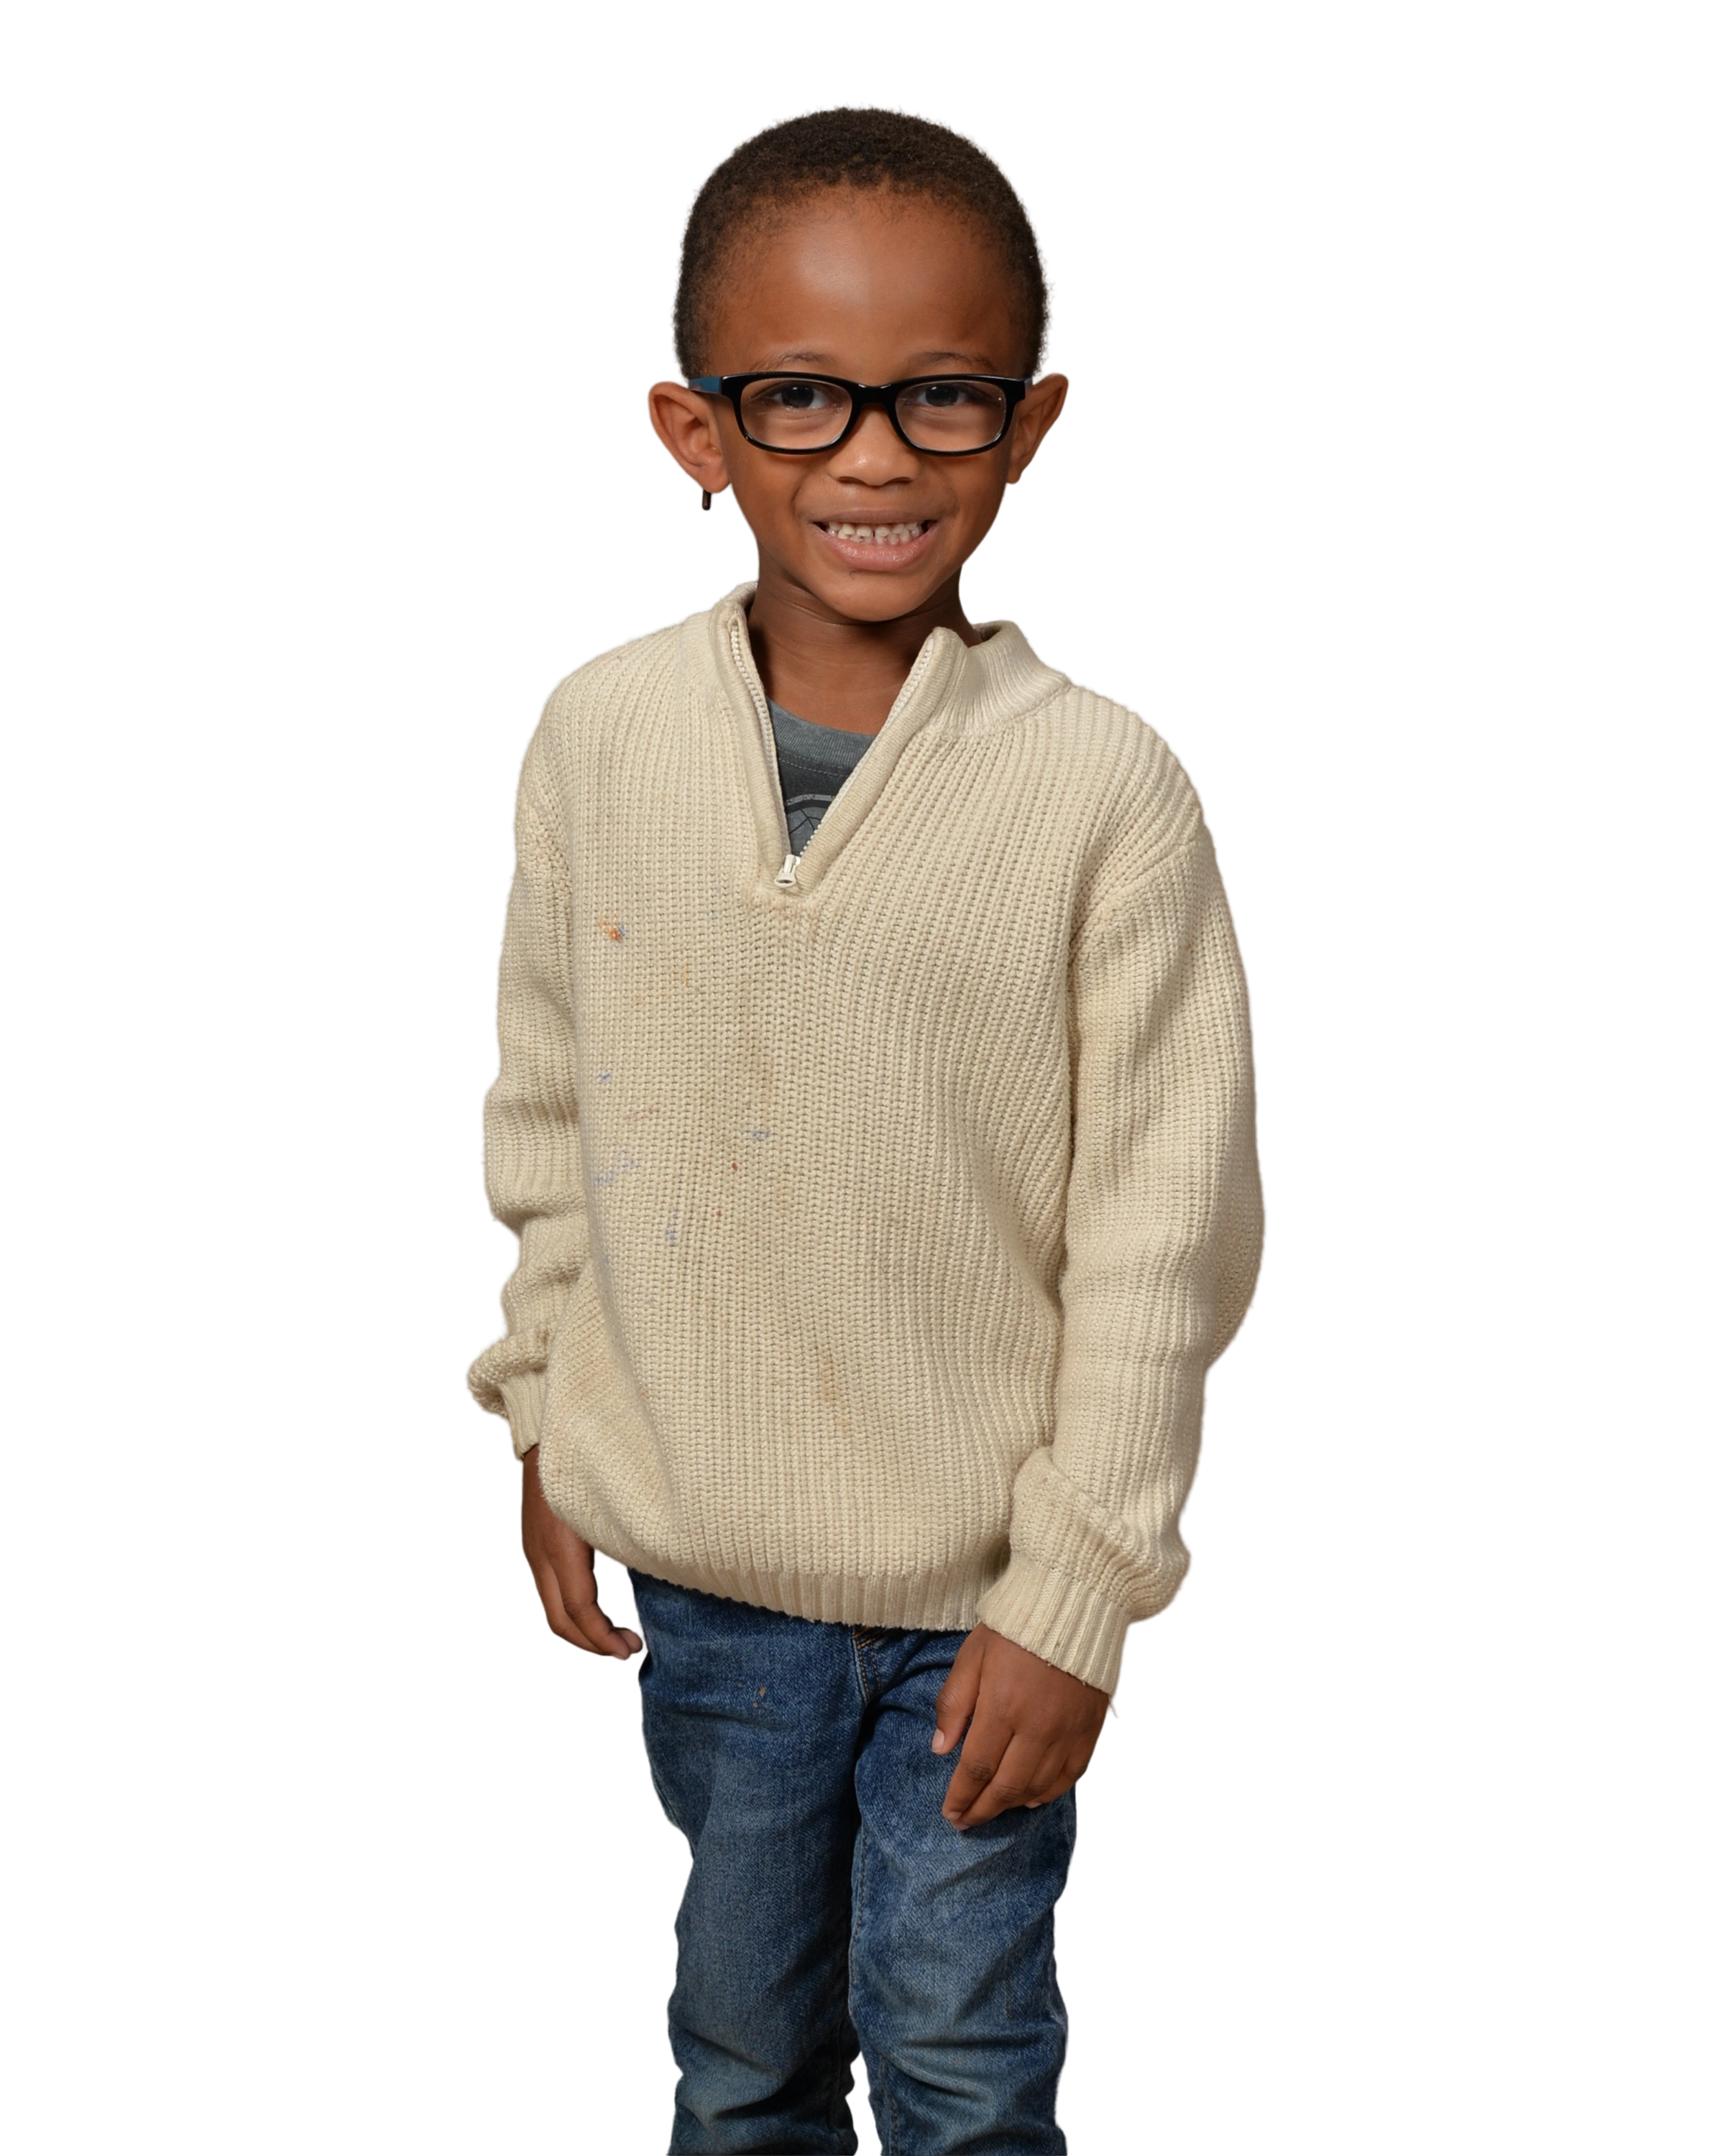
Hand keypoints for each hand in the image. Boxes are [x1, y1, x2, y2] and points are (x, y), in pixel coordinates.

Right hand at [517, 1447, 643, 1664]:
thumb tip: (657, 1569)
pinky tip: (600, 1608)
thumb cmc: (585, 1462)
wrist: (546, 1434)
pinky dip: (574, 1611)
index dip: (604, 1636)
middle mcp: (541, 1555)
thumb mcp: (609, 1502)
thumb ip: (626, 1536)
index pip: (579, 1609)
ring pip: (553, 1610)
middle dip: (594, 1643)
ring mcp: (534, 1552)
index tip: (631, 1648)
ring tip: (618, 1636)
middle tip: (629, 1650)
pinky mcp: (536, 1547)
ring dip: (584, 1631)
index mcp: (560, 1546)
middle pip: (561, 1621)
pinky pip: (551, 1592)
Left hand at [932, 1623, 1109, 1829]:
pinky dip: (1047, 1793)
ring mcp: (1067, 1732)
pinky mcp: (1089, 1731)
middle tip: (965, 1822)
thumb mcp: (973, 1655)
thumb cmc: (1016, 1627)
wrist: (1075, 1605)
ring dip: (1011, 1805)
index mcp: (1003, 1707)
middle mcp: (1037, 1727)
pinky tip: (1031, 1798)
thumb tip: (940, 1749)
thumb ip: (955, 1703)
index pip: (977, 1768)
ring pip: (1038, 1788)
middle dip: (982, 1810)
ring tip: (993, 1809)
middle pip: (1006, 1787)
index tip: (949, 1813)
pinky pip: (1069, 1777)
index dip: (961, 1796)